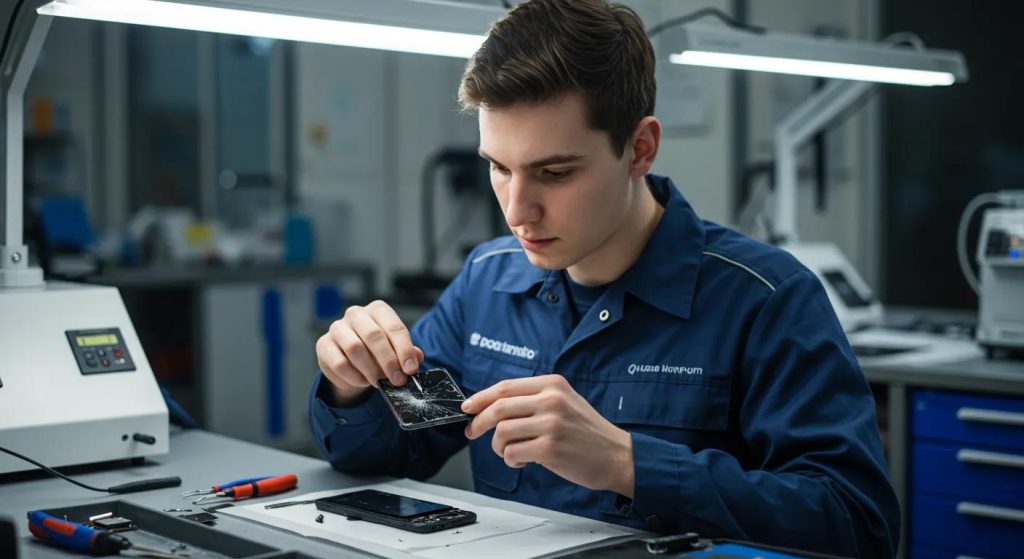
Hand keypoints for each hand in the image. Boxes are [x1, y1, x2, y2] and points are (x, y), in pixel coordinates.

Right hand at [316, 300, 423, 402]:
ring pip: (355, 348)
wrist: (350, 362)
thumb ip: (407, 352)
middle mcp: (356, 314)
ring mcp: (337, 327)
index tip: (410, 369)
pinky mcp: (323, 344)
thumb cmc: (377, 352)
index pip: (394, 327)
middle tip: (397, 380)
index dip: (404, 350)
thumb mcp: (395, 350)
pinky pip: (339, 362)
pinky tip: (363, 382)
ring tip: (380, 382)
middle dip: (388, 361)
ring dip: (371, 369)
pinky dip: (354, 376)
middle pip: (374, 335)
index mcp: (378, 310)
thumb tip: (417, 357)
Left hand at [462, 375, 634, 497]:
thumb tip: (491, 407)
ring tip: (510, 452)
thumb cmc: (587, 432)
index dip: (480, 398)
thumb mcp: (565, 402)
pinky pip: (512, 453)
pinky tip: (523, 461)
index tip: (468, 407)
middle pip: (498, 408)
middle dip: (478, 422)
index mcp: (553, 384)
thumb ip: (533, 399)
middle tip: (472, 432)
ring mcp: (551, 424)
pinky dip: (511, 460)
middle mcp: (551, 400)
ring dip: (497, 446)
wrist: (617, 455)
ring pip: (501, 432)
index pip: (505, 387)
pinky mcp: (550, 448)